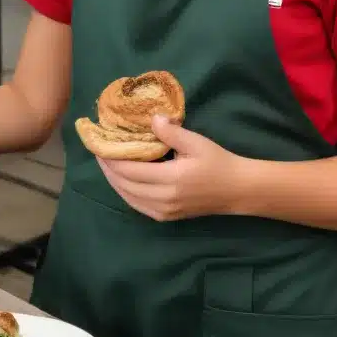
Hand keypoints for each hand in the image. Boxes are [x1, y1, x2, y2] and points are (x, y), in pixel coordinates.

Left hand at [96, 115, 246, 221]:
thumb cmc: (218, 162)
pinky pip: (137, 205)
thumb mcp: (196, 142)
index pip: (129, 170)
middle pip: (124, 185)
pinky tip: (121, 180)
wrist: (238, 190)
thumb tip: (151, 119)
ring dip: (113, 180)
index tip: (99, 144)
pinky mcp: (166, 217)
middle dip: (107, 168)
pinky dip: (125, 192)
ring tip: (106, 163)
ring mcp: (164, 211)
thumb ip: (171, 132)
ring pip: (127, 197)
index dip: (110, 158)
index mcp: (171, 179)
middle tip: (99, 151)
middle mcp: (163, 199)